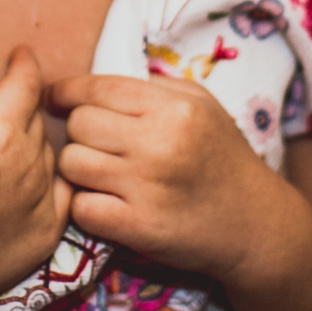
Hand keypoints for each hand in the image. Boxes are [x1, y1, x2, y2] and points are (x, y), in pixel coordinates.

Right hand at [0, 47, 71, 310]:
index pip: (25, 83)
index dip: (24, 63)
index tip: (20, 54)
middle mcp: (30, 163)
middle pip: (36, 118)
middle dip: (21, 105)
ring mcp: (44, 201)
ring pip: (48, 153)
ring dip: (32, 142)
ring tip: (4, 148)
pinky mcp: (47, 234)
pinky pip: (60, 192)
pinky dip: (47, 179)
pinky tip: (27, 182)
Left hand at [50, 72, 292, 282]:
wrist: (256, 224)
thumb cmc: (224, 158)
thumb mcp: (202, 105)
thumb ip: (154, 86)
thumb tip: (96, 81)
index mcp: (173, 108)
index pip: (96, 88)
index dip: (66, 91)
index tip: (55, 98)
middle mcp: (159, 144)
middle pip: (78, 124)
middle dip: (77, 131)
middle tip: (93, 143)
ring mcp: (147, 188)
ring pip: (72, 164)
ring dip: (77, 169)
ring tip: (97, 173)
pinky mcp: (139, 228)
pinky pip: (82, 208)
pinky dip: (85, 205)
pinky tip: (102, 202)